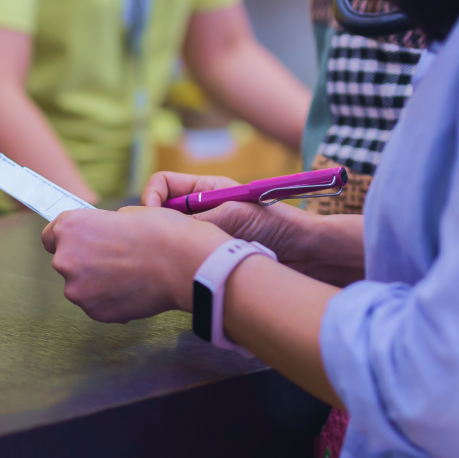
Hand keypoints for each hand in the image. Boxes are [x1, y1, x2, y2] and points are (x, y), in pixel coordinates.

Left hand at [41, 207, 228, 322]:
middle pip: (66, 262)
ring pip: (81, 286)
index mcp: (70, 227)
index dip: (68, 238)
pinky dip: (110, 299)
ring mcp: (78, 289)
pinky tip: (132, 289)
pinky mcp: (94, 312)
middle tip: (115, 259)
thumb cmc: (161, 232)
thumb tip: (101, 238)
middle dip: (85, 261)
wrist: (184, 264)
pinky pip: (97, 304)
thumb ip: (102, 227)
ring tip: (128, 275)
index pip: (51, 236)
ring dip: (96, 282)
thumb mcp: (126, 213)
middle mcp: (65, 259)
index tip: (81, 242)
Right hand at [141, 170, 346, 277]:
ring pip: (170, 238)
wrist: (306, 254)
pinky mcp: (211, 259)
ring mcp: (206, 235)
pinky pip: (184, 259)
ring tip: (176, 260)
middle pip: (161, 213)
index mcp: (206, 190)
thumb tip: (160, 227)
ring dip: (170, 247)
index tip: (152, 217)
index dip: (152, 197)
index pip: (163, 185)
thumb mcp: (231, 214)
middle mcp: (202, 211)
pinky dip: (180, 265)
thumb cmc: (274, 226)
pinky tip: (187, 273)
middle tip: (157, 243)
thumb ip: (195, 219)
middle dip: (155, 225)